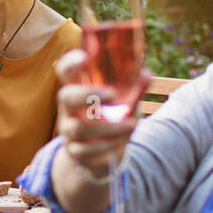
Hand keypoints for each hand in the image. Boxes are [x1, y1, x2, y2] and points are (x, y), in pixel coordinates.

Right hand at [54, 50, 149, 176]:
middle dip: (87, 94)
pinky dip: (105, 146)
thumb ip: (134, 89)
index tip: (84, 57)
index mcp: (78, 89)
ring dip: (108, 126)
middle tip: (113, 95)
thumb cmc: (111, 118)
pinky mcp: (75, 152)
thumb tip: (146, 74)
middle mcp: (68, 109)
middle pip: (65, 97)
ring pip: (79, 128)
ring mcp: (69, 131)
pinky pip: (85, 151)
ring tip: (132, 124)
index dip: (70, 63)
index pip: (65, 71)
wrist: (100, 154)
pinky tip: (119, 143)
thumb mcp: (124, 101)